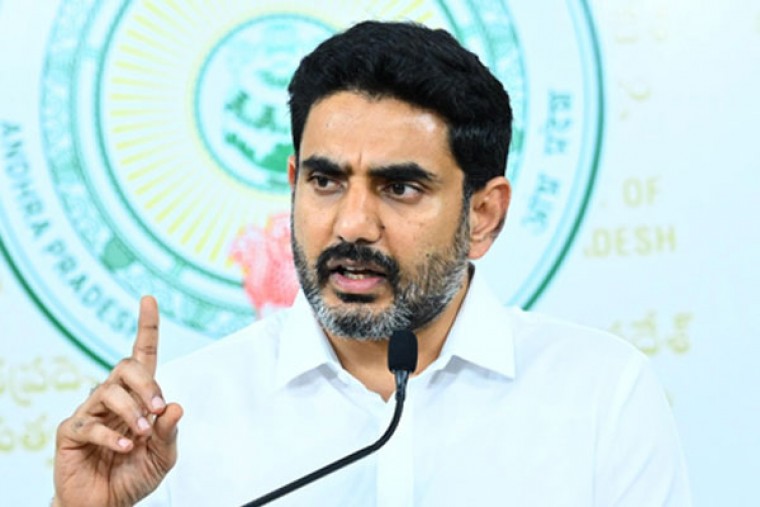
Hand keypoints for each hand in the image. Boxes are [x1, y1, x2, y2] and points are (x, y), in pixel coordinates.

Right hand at [53, 296, 182, 506]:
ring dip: (130, 410)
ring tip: (139, 434)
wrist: (107, 506)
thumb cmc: (134, 475)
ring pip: (108, 391)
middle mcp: (112, 398)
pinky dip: (109, 435)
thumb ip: (170, 431)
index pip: (142, 355)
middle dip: (145, 384)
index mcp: (138, 397)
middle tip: (156, 409)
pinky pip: (88, 423)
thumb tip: (175, 406)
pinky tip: (122, 446)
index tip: (148, 298)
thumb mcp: (163, 455)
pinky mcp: (70, 432)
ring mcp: (89, 413)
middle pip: (125, 367)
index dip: (146, 326)